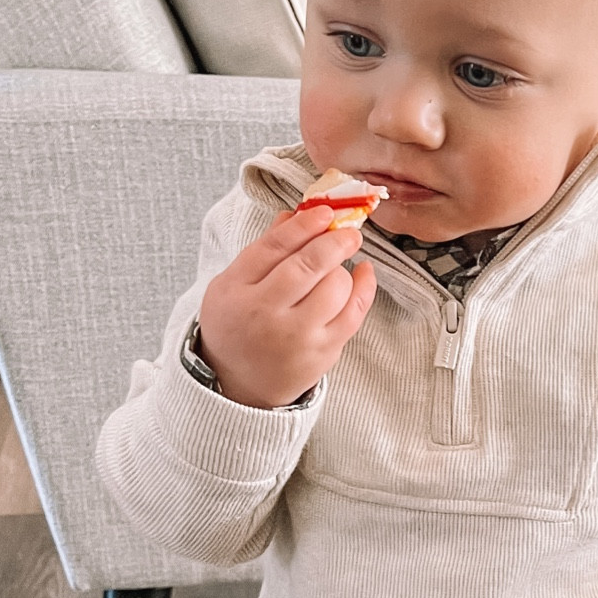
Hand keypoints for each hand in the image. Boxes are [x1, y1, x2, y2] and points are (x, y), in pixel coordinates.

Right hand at [198, 203, 376, 408]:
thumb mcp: (232, 285)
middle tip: (348, 231)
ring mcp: (296, 336)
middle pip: (307, 265)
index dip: (304, 224)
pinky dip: (364, 288)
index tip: (324, 212)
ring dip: (342, 268)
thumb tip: (295, 215)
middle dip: (334, 241)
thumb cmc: (238, 327)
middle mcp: (266, 313)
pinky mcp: (322, 353)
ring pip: (334, 288)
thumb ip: (263, 250)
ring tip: (337, 266)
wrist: (239, 385)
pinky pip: (353, 314)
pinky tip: (363, 273)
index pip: (274, 246)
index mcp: (237, 289)